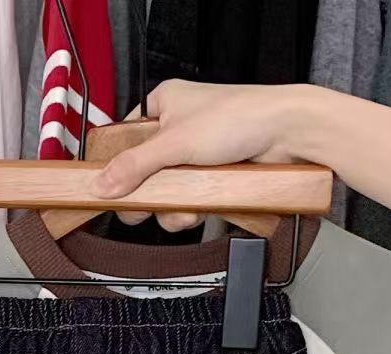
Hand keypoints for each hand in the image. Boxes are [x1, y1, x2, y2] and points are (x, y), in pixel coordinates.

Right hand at [97, 81, 306, 231]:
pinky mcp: (209, 178)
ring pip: (163, 193)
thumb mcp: (175, 142)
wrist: (289, 133)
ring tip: (185, 205)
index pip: (124, 138)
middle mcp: (176, 129)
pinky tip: (199, 208)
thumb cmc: (242, 116)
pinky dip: (189, 211)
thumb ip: (134, 166)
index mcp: (163, 104)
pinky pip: (186, 201)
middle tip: (146, 203)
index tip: (111, 188)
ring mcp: (193, 156)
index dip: (116, 165)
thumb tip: (101, 184)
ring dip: (170, 208)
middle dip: (146, 195)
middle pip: (140, 173)